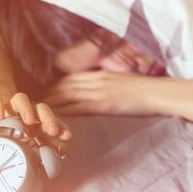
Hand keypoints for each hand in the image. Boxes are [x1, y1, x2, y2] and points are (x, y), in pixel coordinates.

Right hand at [0, 79, 71, 141]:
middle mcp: (28, 108)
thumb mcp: (29, 132)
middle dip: (48, 118)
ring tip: (28, 121)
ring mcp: (12, 104)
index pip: (52, 120)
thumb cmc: (15, 120)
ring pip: (21, 99)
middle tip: (53, 130)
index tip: (67, 136)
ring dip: (26, 109)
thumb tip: (63, 152)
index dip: (61, 127)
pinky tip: (0, 115)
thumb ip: (45, 142)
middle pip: (41, 108)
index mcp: (38, 117)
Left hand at [43, 71, 159, 115]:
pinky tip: (55, 116)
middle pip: (66, 85)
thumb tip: (103, 89)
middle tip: (35, 100)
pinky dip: (65, 111)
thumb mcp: (124, 81)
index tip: (46, 90)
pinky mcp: (103, 104)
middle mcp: (97, 81)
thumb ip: (110, 84)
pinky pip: (79, 107)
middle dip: (49, 92)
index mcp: (102, 75)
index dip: (57, 85)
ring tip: (38, 109)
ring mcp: (99, 92)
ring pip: (68, 95)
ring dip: (51, 102)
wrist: (158, 92)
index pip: (73, 78)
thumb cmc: (146, 89)